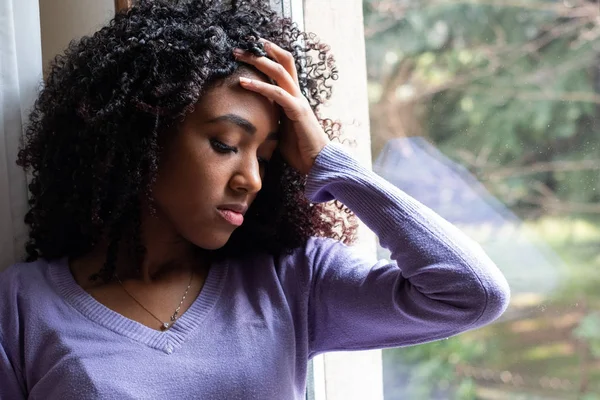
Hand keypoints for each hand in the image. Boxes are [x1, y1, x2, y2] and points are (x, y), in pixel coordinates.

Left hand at [233, 39, 329, 174]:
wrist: (318, 163)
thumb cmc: (299, 151)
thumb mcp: (278, 131)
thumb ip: (269, 121)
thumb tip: (251, 122)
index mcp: (293, 99)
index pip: (283, 70)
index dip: (269, 57)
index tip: (249, 51)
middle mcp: (297, 95)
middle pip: (283, 63)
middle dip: (261, 52)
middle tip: (239, 48)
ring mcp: (298, 101)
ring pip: (280, 72)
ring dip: (258, 61)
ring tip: (238, 55)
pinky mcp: (297, 111)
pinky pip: (277, 93)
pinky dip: (259, 86)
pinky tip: (243, 82)